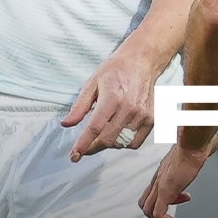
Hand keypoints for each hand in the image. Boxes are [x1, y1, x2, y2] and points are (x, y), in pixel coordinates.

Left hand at [62, 41, 159, 160]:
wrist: (142, 61)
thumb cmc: (115, 70)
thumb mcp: (92, 83)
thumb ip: (79, 106)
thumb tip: (66, 124)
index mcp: (112, 98)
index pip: (95, 128)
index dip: (83, 144)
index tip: (74, 156)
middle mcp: (128, 108)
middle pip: (107, 139)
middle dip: (92, 148)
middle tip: (84, 147)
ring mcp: (142, 115)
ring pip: (121, 143)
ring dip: (107, 144)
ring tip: (102, 135)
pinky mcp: (151, 120)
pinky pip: (135, 143)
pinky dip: (124, 144)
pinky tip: (117, 134)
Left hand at [139, 139, 217, 217]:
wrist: (193, 143)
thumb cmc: (195, 144)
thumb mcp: (194, 151)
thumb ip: (197, 153)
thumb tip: (210, 146)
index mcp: (163, 173)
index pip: (152, 192)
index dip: (165, 199)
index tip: (182, 198)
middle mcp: (158, 180)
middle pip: (145, 204)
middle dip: (159, 214)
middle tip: (174, 217)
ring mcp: (160, 186)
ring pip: (148, 211)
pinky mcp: (165, 191)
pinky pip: (159, 214)